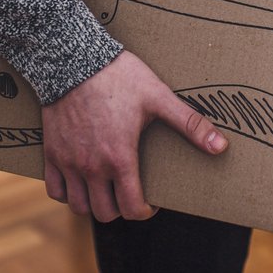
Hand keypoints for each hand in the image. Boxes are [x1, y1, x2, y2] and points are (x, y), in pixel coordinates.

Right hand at [41, 50, 227, 221]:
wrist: (73, 59)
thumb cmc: (119, 76)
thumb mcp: (159, 97)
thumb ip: (190, 124)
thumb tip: (221, 146)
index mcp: (120, 159)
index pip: (132, 209)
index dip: (145, 211)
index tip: (152, 201)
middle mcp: (92, 167)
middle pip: (105, 213)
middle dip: (121, 209)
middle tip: (130, 193)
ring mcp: (68, 162)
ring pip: (78, 206)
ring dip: (93, 204)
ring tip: (106, 189)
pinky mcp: (52, 152)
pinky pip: (54, 189)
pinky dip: (67, 192)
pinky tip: (79, 181)